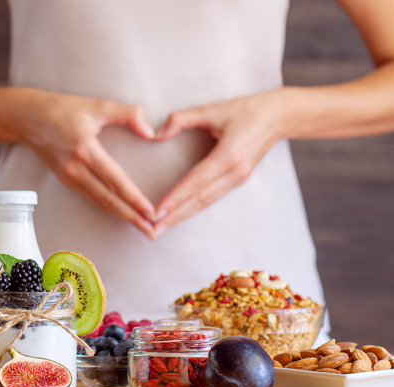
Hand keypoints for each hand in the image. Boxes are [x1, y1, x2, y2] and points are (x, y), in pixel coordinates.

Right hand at [15, 89, 157, 237]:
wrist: (27, 118)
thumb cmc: (62, 109)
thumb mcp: (97, 105)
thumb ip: (128, 114)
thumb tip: (151, 133)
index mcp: (85, 150)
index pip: (115, 180)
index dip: (135, 199)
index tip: (151, 212)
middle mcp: (75, 168)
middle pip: (108, 199)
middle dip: (132, 216)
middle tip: (152, 231)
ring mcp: (68, 176)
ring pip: (99, 202)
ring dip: (121, 216)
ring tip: (141, 227)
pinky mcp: (64, 179)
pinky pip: (90, 197)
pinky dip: (107, 208)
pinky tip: (120, 213)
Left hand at [151, 92, 284, 236]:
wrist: (279, 116)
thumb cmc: (246, 110)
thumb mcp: (212, 108)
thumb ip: (182, 119)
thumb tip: (157, 135)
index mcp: (228, 156)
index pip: (195, 182)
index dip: (175, 198)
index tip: (156, 211)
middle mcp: (234, 172)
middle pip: (199, 200)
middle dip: (174, 217)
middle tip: (152, 231)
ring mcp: (238, 179)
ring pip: (205, 203)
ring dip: (182, 217)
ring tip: (161, 229)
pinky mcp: (238, 180)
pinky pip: (212, 198)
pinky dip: (194, 209)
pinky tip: (180, 216)